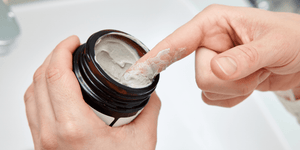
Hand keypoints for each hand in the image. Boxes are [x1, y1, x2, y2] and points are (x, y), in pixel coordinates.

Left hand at [24, 36, 160, 149]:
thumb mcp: (142, 141)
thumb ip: (148, 110)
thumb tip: (149, 93)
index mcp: (74, 128)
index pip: (55, 75)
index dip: (62, 50)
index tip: (73, 43)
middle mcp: (51, 135)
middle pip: (39, 80)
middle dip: (54, 57)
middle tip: (70, 50)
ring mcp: (42, 142)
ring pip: (30, 95)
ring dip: (44, 74)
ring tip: (62, 66)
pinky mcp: (41, 147)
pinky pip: (31, 111)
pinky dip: (39, 92)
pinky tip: (54, 90)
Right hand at [132, 4, 299, 106]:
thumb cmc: (292, 39)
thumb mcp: (275, 43)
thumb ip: (246, 57)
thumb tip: (219, 69)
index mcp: (215, 23)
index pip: (178, 40)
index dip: (157, 55)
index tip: (139, 69)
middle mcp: (210, 42)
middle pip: (198, 73)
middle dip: (230, 79)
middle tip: (252, 67)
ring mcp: (213, 61)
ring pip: (206, 88)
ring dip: (236, 88)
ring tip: (254, 71)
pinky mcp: (218, 79)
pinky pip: (214, 98)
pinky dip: (235, 96)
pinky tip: (248, 81)